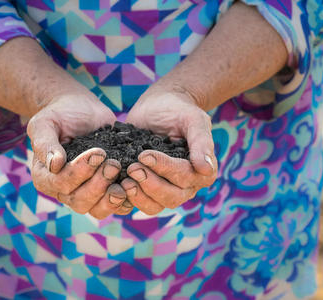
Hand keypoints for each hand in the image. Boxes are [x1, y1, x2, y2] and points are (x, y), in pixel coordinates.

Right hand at [27, 91, 132, 218]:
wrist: (81, 109)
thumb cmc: (60, 115)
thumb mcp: (46, 123)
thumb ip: (46, 143)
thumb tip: (55, 165)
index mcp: (45, 177)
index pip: (61, 185)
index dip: (79, 173)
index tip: (98, 152)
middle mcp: (63, 190)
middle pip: (79, 202)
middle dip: (98, 185)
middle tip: (113, 164)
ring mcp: (85, 192)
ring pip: (97, 210)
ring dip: (111, 197)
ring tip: (124, 178)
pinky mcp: (105, 189)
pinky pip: (115, 206)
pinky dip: (125, 201)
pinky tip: (133, 186)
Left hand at [123, 90, 217, 214]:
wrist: (158, 105)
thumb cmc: (179, 110)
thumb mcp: (193, 119)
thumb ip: (202, 142)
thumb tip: (206, 169)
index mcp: (202, 172)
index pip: (185, 178)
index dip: (165, 169)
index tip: (145, 155)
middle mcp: (186, 185)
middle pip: (171, 198)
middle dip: (150, 185)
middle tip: (132, 169)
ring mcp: (165, 189)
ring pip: (154, 206)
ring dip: (139, 196)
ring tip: (124, 181)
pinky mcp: (146, 187)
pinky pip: (138, 202)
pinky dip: (127, 198)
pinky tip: (116, 186)